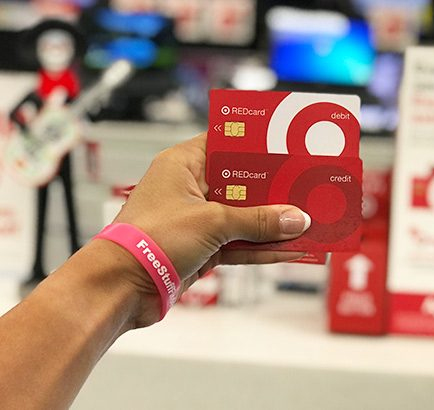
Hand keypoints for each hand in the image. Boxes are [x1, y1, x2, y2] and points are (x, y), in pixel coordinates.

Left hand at [109, 133, 310, 324]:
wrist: (121, 288)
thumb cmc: (151, 240)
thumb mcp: (212, 223)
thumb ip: (258, 221)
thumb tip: (296, 219)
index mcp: (183, 164)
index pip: (226, 143)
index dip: (256, 144)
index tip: (287, 145)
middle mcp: (190, 188)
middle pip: (241, 183)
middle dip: (274, 189)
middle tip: (306, 185)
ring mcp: (197, 220)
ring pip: (244, 217)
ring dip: (273, 222)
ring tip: (307, 221)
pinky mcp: (202, 248)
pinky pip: (240, 243)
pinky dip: (263, 247)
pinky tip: (290, 249)